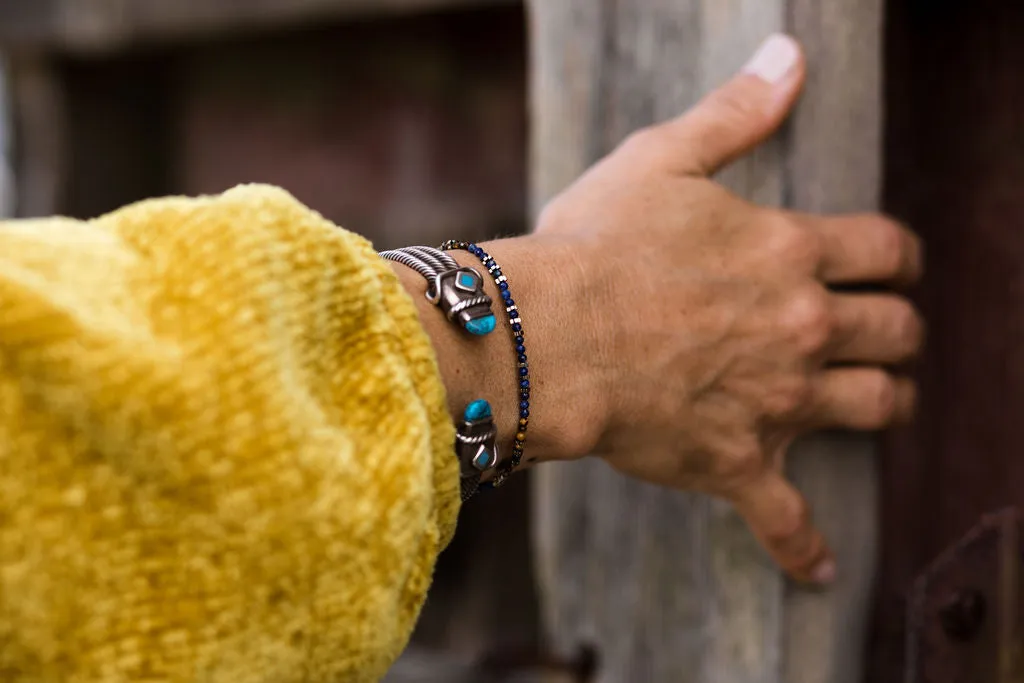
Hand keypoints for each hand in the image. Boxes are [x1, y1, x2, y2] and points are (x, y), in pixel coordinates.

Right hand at [533, 35, 921, 583]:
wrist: (544, 336)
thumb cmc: (594, 245)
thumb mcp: (664, 159)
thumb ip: (737, 113)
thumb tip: (790, 55)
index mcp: (790, 253)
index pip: (887, 251)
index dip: (896, 257)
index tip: (887, 265)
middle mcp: (801, 329)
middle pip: (899, 333)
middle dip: (900, 331)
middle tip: (883, 334)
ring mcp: (776, 402)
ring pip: (875, 410)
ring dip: (884, 405)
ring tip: (874, 405)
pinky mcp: (737, 462)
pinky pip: (785, 518)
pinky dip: (805, 547)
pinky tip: (821, 569)